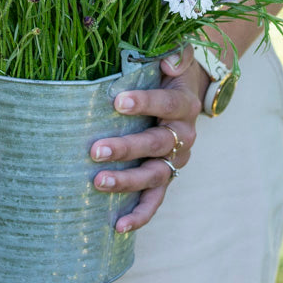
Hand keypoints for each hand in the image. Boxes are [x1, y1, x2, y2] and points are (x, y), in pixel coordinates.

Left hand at [89, 46, 209, 232]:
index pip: (165, 105)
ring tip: (98, 182)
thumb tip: (168, 61)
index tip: (117, 100)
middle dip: (126, 148)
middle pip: (156, 144)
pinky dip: (140, 215)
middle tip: (95, 151)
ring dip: (127, 181)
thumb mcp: (176, 59)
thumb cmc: (169, 74)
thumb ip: (176, 56)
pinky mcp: (166, 177)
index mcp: (183, 105)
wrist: (188, 93)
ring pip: (154, 176)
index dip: (144, 103)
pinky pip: (155, 200)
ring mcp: (175, 161)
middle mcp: (183, 136)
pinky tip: (119, 226)